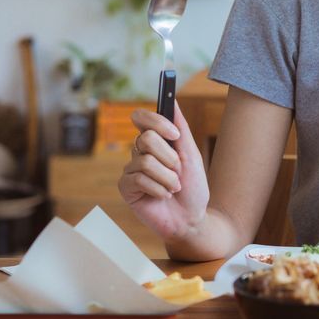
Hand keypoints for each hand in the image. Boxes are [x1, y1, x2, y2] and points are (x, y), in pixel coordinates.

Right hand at [118, 102, 209, 242]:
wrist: (191, 218)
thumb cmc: (192, 187)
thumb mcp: (191, 155)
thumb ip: (181, 129)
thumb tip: (172, 100)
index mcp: (155, 141)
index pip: (142, 118)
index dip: (156, 122)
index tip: (174, 135)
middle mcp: (140, 152)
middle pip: (146, 139)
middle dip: (170, 158)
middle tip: (178, 171)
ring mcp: (130, 169)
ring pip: (145, 161)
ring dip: (167, 177)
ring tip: (173, 188)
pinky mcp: (125, 187)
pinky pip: (139, 179)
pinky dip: (159, 189)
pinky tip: (163, 196)